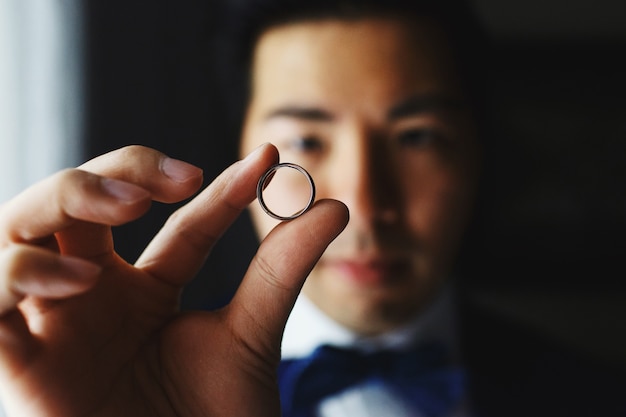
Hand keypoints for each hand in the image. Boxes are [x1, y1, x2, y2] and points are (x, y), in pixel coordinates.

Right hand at [0, 144, 348, 416]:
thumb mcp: (249, 334)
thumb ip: (281, 269)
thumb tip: (333, 206)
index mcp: (144, 289)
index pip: (180, 222)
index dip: (221, 190)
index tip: (269, 159)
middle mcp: (92, 295)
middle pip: (76, 199)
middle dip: (116, 170)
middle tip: (178, 179)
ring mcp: (50, 323)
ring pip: (17, 226)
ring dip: (63, 198)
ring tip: (125, 210)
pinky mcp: (15, 360)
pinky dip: (17, 272)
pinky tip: (73, 280)